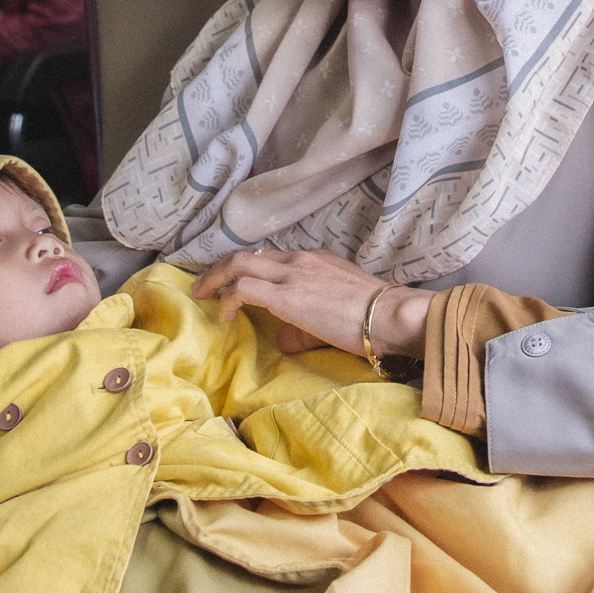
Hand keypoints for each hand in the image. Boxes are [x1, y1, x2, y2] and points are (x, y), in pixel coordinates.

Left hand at [193, 249, 432, 361]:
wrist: (389, 314)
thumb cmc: (374, 317)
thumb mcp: (340, 307)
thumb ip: (311, 317)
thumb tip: (286, 338)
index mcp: (316, 259)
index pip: (272, 256)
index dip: (248, 268)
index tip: (234, 282)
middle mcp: (301, 259)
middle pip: (249, 254)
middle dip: (221, 268)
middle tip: (205, 285)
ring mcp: (293, 274)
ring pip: (240, 263)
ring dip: (216, 279)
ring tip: (204, 295)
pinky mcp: (287, 295)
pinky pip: (244, 288)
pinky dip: (230, 300)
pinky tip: (227, 316)